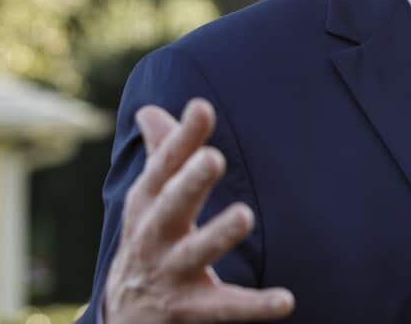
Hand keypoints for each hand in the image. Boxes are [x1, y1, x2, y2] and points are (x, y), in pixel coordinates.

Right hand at [103, 99, 294, 322]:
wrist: (125, 316)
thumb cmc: (149, 240)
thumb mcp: (148, 200)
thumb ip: (162, 154)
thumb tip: (149, 109)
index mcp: (147, 205)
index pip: (164, 167)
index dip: (182, 138)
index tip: (202, 108)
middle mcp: (153, 237)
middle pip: (170, 206)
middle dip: (190, 183)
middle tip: (213, 158)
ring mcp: (170, 274)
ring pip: (194, 254)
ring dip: (217, 235)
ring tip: (243, 215)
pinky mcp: (190, 309)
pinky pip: (224, 307)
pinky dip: (254, 306)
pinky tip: (286, 300)